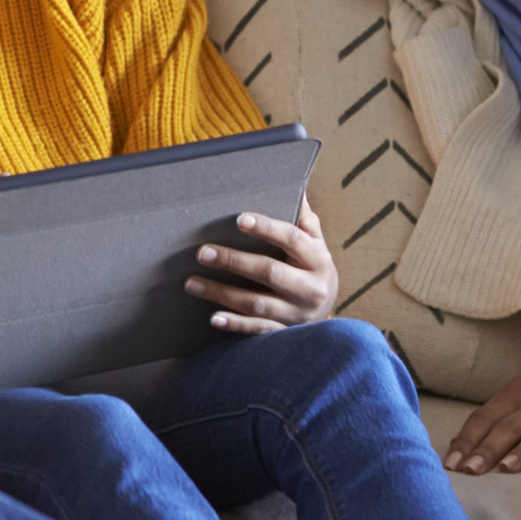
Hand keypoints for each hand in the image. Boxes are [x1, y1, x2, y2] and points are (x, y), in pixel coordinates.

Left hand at [183, 197, 337, 333]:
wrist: (328, 326)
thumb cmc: (313, 272)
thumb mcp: (316, 245)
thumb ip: (303, 219)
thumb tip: (295, 185)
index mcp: (318, 260)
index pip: (292, 239)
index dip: (266, 228)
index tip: (238, 219)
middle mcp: (311, 289)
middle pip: (269, 272)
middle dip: (233, 261)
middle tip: (200, 252)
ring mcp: (296, 315)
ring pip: (257, 303)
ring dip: (222, 293)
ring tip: (191, 283)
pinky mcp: (284, 334)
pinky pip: (257, 330)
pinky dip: (235, 324)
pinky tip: (213, 318)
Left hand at [444, 342, 520, 474]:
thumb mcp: (517, 396)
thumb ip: (491, 420)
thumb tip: (457, 445)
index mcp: (515, 397)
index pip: (484, 419)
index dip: (467, 440)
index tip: (450, 463)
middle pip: (508, 429)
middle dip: (487, 450)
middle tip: (469, 471)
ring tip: (506, 469)